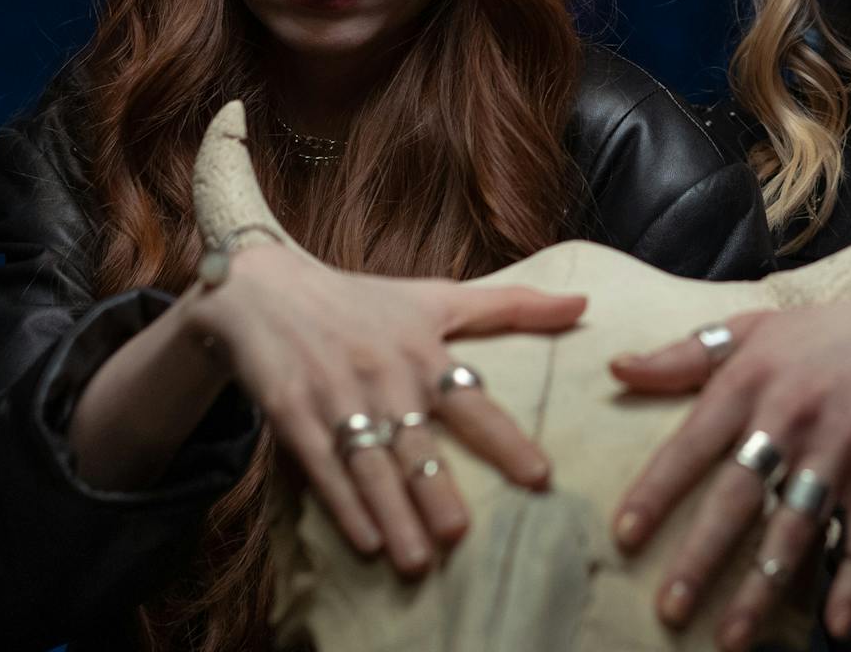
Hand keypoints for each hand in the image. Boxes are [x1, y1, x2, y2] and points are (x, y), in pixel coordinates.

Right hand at [186, 243, 584, 574]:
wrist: (265, 290)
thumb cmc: (365, 301)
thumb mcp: (437, 298)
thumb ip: (512, 306)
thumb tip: (584, 302)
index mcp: (423, 351)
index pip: (471, 400)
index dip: (505, 439)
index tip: (539, 477)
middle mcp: (383, 376)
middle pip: (414, 442)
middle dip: (434, 489)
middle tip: (459, 535)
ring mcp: (336, 397)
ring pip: (368, 464)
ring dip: (391, 513)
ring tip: (416, 560)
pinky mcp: (292, 414)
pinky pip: (321, 467)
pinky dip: (342, 506)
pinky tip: (364, 541)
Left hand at [608, 289, 850, 648]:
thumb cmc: (819, 336)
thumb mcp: (751, 329)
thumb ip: (683, 355)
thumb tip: (616, 367)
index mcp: (750, 380)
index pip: (693, 442)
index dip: (658, 489)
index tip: (624, 535)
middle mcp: (792, 415)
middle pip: (740, 494)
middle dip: (703, 555)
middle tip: (670, 609)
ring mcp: (841, 445)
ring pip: (797, 523)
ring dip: (766, 584)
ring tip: (733, 636)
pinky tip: (835, 624)